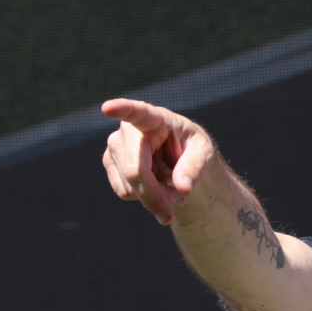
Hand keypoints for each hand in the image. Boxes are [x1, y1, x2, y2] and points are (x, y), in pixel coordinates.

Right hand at [101, 99, 214, 225]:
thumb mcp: (203, 153)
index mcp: (154, 118)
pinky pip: (124, 192)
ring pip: (130, 187)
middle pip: (135, 171)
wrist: (178, 156)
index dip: (122, 109)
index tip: (108, 108)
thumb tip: (182, 189)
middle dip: (156, 196)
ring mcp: (115, 146)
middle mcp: (128, 130)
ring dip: (154, 196)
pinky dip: (144, 198)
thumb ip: (195, 167)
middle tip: (181, 202)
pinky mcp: (110, 163)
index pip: (136, 112)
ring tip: (171, 186)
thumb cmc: (190, 147)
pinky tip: (156, 186)